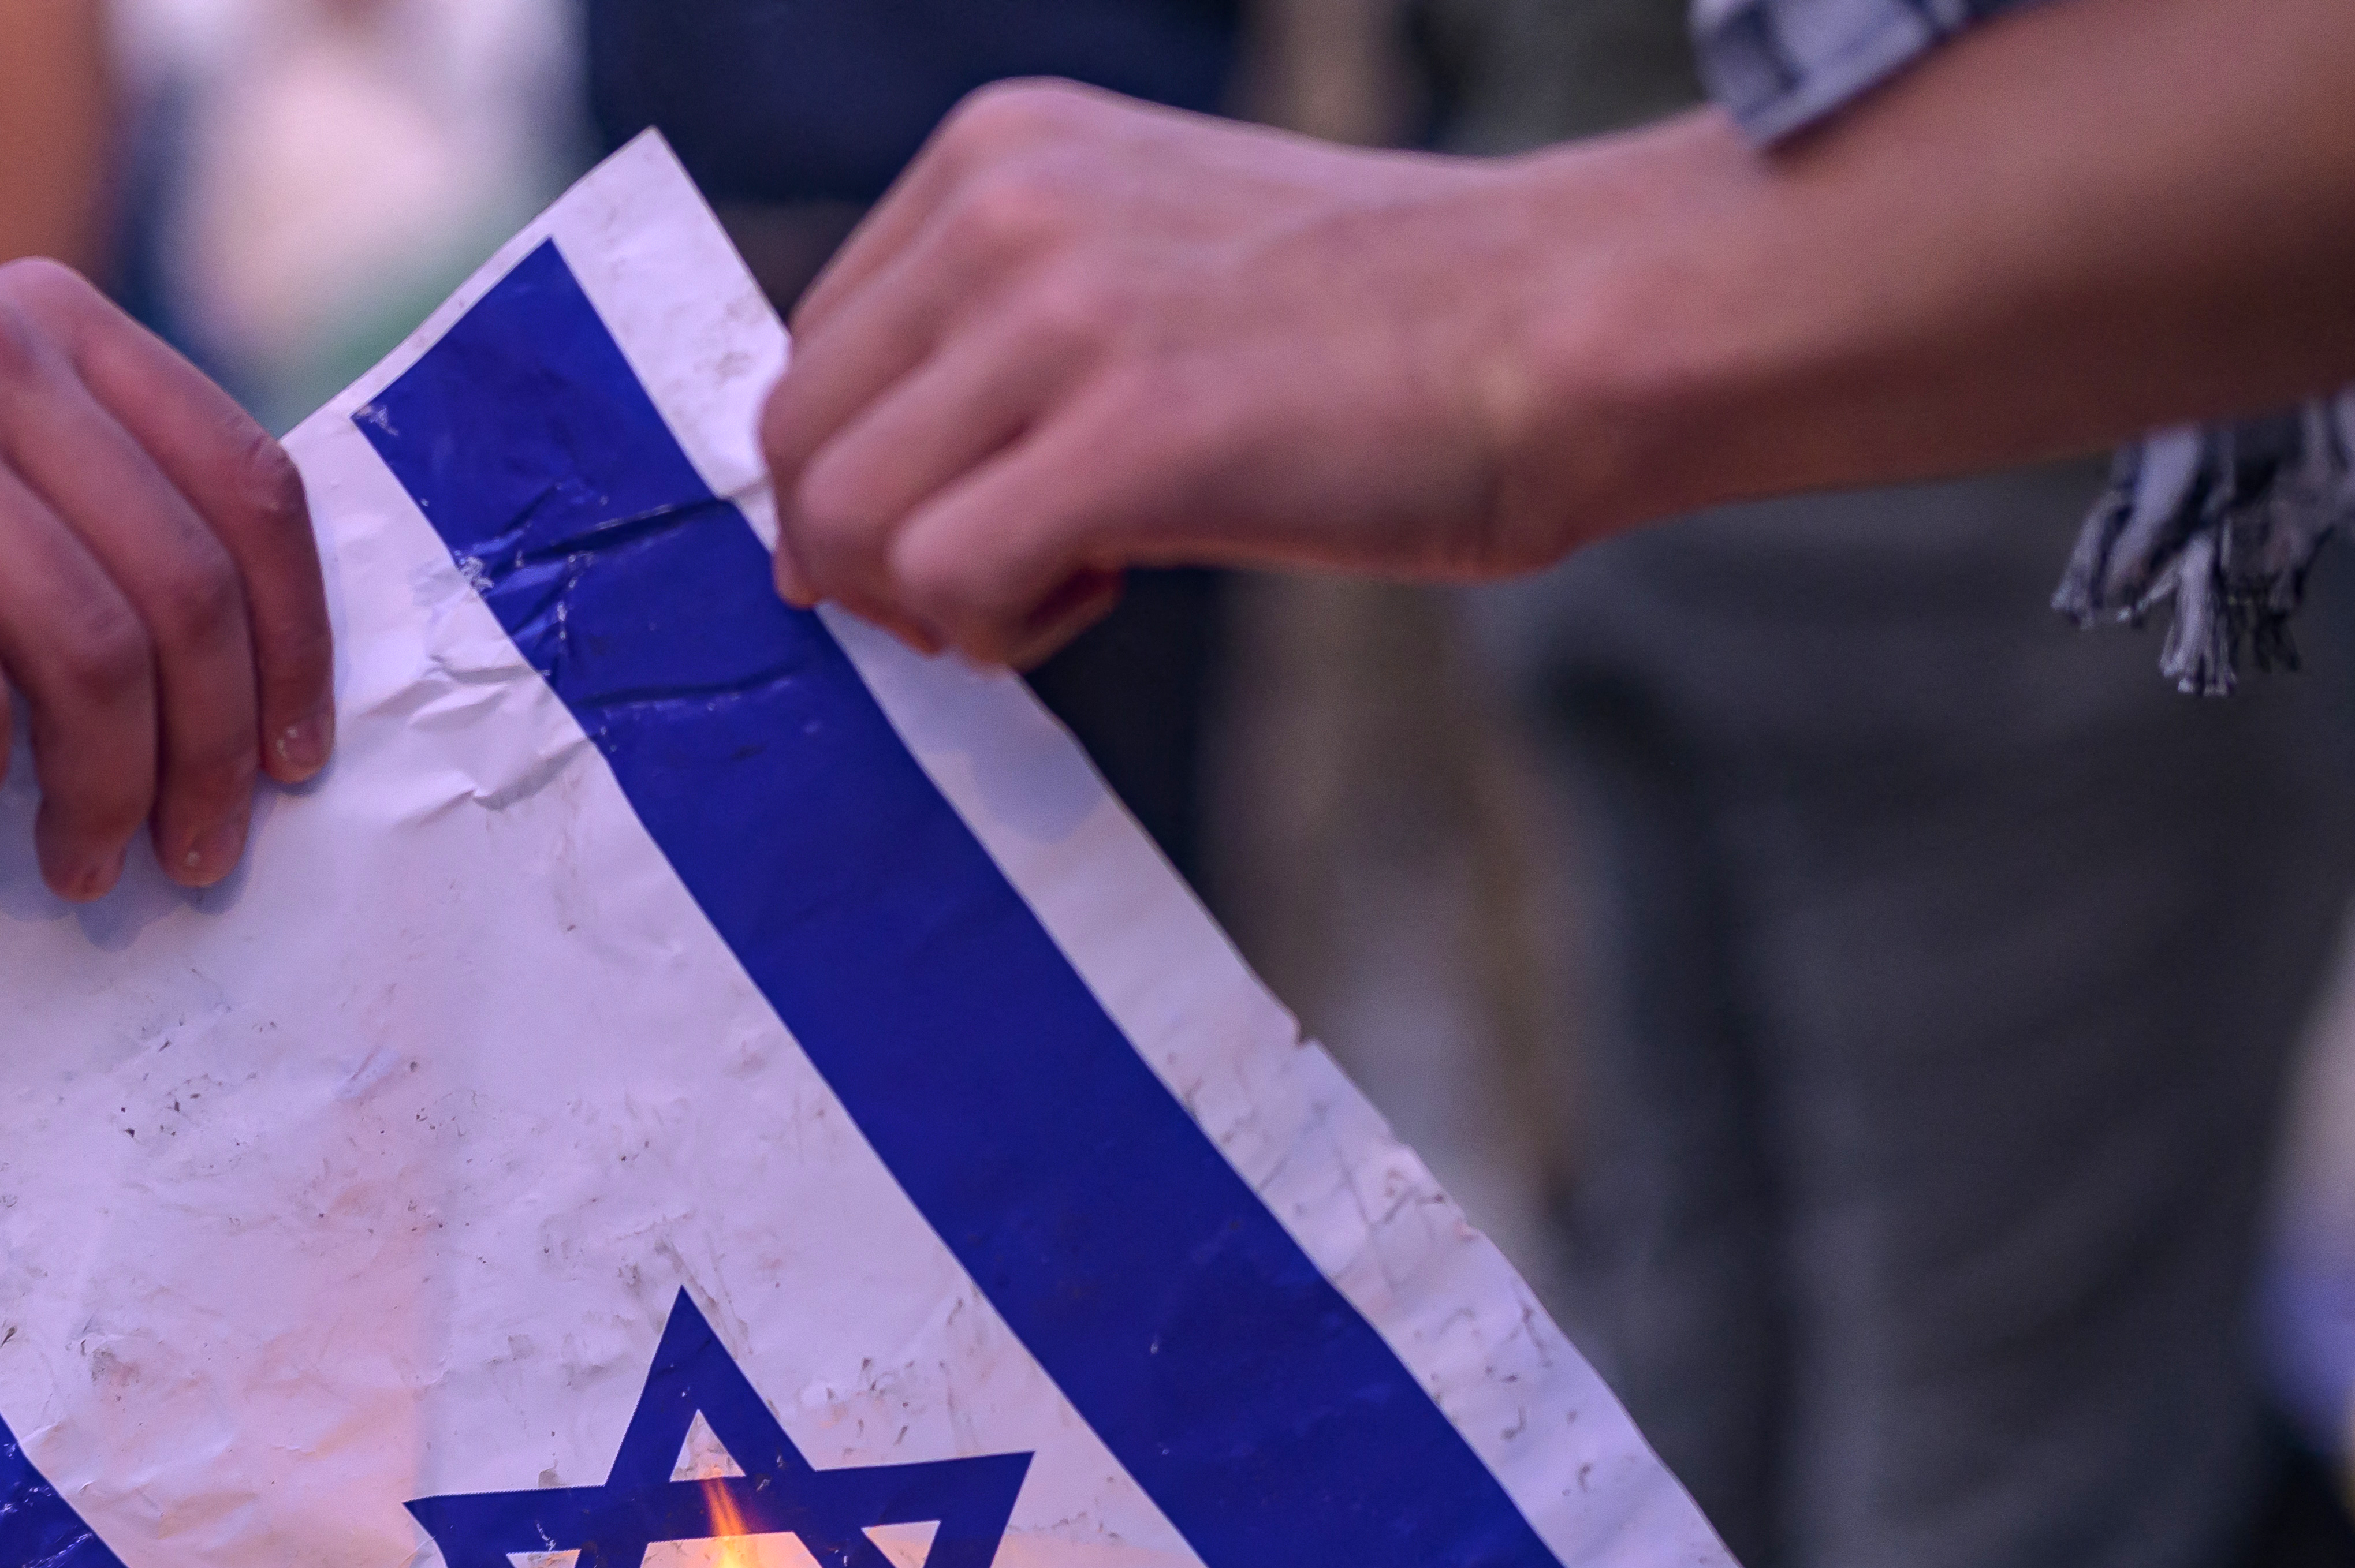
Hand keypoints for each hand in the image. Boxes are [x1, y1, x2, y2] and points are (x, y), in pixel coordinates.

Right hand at [0, 262, 331, 899]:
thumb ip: (85, 508)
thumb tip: (248, 689)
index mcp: (50, 322)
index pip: (251, 489)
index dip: (298, 646)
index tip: (297, 763)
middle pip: (186, 590)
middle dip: (213, 755)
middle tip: (190, 855)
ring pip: (92, 657)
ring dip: (106, 792)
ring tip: (77, 859)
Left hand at [763, 86, 1585, 667]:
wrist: (1553, 326)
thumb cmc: (1369, 328)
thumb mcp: (1143, 258)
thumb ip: (1000, 334)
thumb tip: (852, 503)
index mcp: (998, 152)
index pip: (816, 353)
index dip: (869, 475)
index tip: (974, 518)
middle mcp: (1005, 210)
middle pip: (801, 442)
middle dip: (871, 555)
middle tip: (998, 585)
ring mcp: (1059, 316)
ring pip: (844, 518)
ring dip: (933, 598)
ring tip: (1062, 581)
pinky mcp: (1124, 433)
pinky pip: (945, 578)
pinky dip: (999, 629)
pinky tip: (1103, 591)